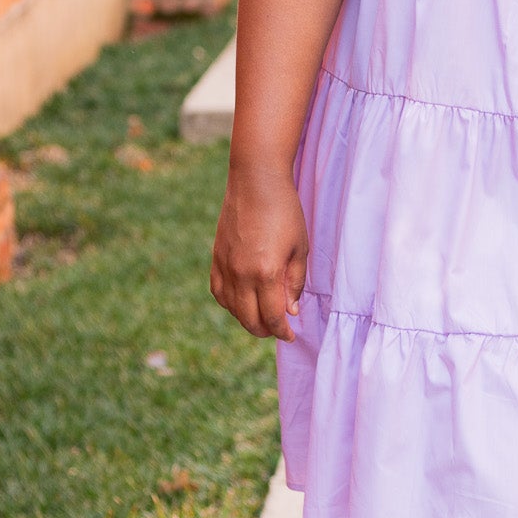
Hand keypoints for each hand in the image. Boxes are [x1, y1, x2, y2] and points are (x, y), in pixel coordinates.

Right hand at [210, 166, 308, 339]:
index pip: (272, 316)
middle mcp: (241, 274)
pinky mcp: (216, 257)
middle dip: (265, 330)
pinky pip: (218, 291)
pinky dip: (229, 303)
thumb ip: (295, 283)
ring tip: (262, 317)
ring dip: (246, 318)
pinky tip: (241, 301)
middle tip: (278, 329)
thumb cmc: (285, 212)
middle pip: (249, 319)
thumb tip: (291, 311)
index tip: (291, 335)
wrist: (255, 181)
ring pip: (231, 308)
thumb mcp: (300, 248)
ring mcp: (225, 266)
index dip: (282, 331)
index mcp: (266, 272)